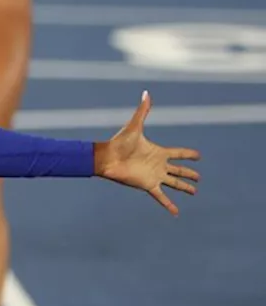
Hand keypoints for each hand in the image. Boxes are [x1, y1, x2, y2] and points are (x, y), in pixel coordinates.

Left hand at [95, 91, 200, 215]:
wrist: (107, 158)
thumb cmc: (119, 142)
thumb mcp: (134, 126)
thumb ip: (142, 111)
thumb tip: (146, 93)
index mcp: (158, 151)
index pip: (178, 153)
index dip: (188, 154)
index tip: (198, 156)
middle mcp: (158, 165)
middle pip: (178, 170)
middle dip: (189, 173)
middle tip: (199, 178)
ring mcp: (154, 176)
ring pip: (174, 183)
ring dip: (184, 187)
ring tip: (195, 192)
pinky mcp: (148, 185)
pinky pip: (161, 197)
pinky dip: (169, 205)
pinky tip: (176, 213)